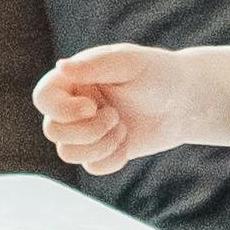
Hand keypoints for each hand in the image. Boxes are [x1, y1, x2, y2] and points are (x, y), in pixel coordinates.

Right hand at [34, 45, 220, 173]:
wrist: (186, 101)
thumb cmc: (158, 73)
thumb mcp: (130, 62)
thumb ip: (95, 64)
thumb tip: (60, 66)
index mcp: (74, 80)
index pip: (43, 98)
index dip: (61, 110)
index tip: (93, 107)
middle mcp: (74, 105)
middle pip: (52, 131)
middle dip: (87, 130)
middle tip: (116, 116)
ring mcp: (87, 130)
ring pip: (68, 153)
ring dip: (99, 145)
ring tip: (123, 129)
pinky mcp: (103, 150)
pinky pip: (92, 167)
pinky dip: (112, 159)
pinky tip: (127, 142)